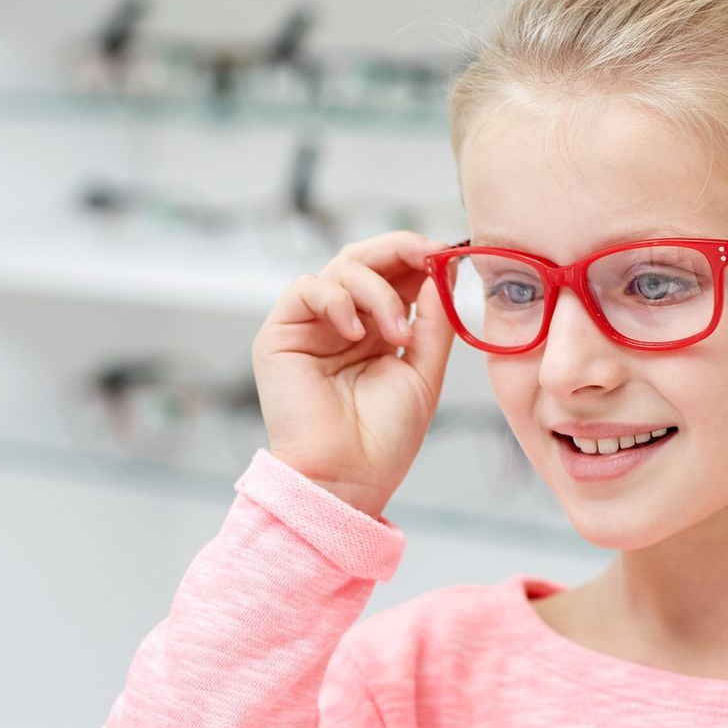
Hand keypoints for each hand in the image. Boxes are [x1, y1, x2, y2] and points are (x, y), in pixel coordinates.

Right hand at [254, 231, 454, 517]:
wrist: (346, 479)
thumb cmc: (382, 440)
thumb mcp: (424, 373)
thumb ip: (433, 323)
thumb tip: (439, 275)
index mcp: (375, 330)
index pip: (394, 273)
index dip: (418, 256)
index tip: (447, 255)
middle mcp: (343, 322)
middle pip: (364, 258)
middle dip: (399, 249)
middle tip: (427, 256)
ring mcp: (311, 327)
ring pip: (341, 268)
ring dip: (378, 291)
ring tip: (397, 335)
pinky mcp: (280, 335)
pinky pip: (306, 288)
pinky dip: (337, 300)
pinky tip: (355, 333)